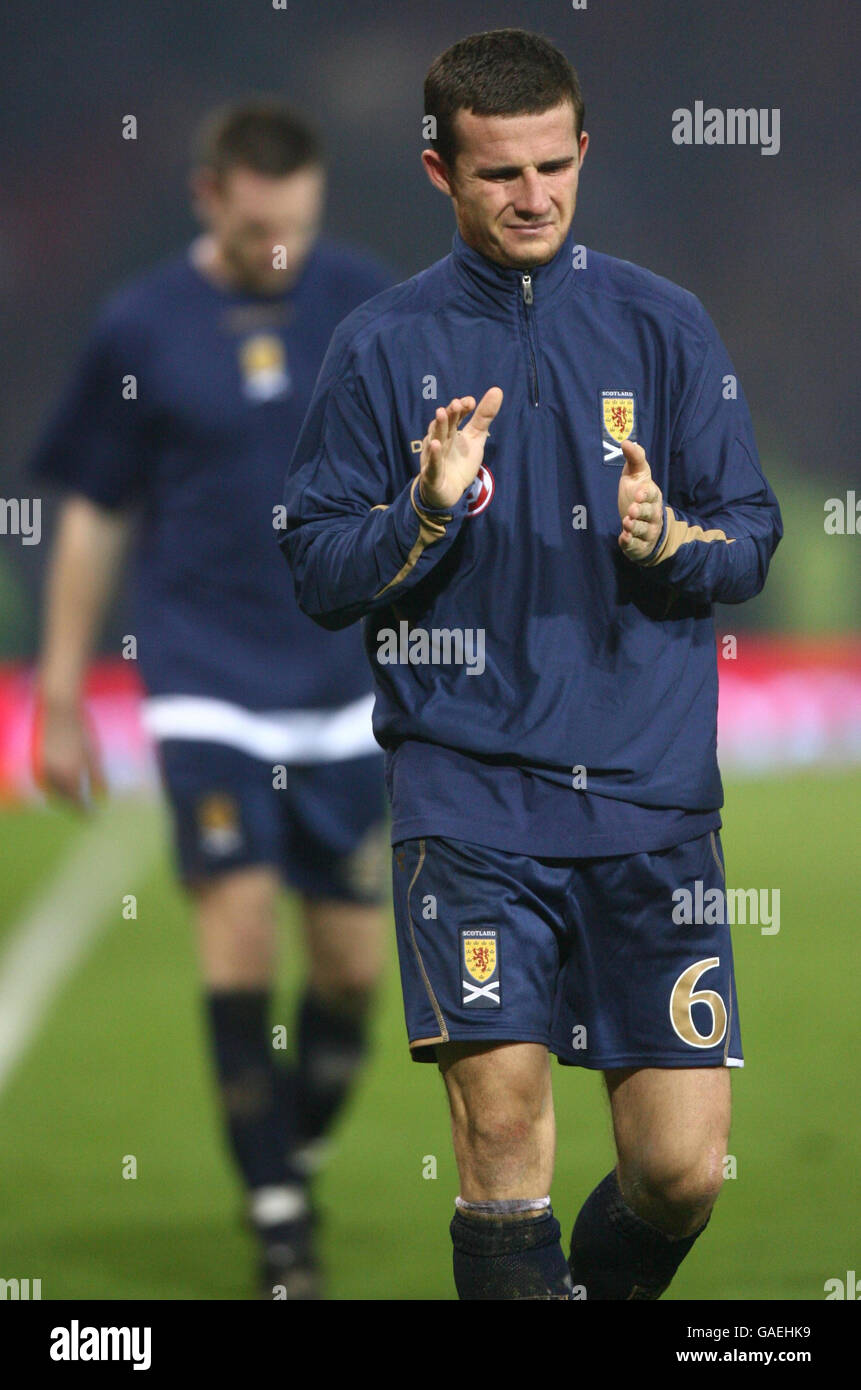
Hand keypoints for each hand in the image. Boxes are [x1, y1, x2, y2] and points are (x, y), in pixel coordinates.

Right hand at [35, 698, 104, 808]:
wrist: (59, 709)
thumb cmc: (81, 730)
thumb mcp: (94, 754)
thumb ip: (98, 777)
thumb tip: (103, 797)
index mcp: (70, 773)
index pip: (77, 802)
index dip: (85, 812)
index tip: (94, 818)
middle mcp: (54, 774)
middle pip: (63, 800)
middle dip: (73, 807)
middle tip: (84, 811)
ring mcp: (43, 768)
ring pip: (52, 792)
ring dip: (63, 799)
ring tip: (76, 800)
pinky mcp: (37, 762)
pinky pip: (46, 782)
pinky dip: (55, 788)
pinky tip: (64, 785)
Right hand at [418, 388, 502, 509]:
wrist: (447, 492)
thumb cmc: (459, 462)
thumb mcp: (475, 439)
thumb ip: (484, 417)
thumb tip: (497, 390)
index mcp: (450, 432)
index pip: (454, 416)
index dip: (461, 409)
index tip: (471, 402)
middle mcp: (440, 441)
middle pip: (444, 425)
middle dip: (450, 414)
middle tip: (456, 403)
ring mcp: (434, 457)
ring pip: (435, 440)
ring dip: (438, 427)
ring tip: (442, 413)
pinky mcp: (432, 475)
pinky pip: (432, 464)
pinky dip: (433, 455)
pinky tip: (435, 445)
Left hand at [617, 440, 663, 561]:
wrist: (639, 521)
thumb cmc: (636, 494)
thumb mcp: (635, 474)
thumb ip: (634, 458)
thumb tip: (626, 441)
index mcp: (652, 496)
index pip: (652, 494)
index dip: (646, 495)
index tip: (639, 493)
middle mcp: (653, 514)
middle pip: (650, 514)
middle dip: (642, 512)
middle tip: (632, 510)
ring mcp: (648, 531)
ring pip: (644, 531)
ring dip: (636, 528)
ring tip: (627, 523)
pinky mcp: (640, 545)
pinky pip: (637, 546)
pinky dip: (631, 544)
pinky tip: (623, 539)